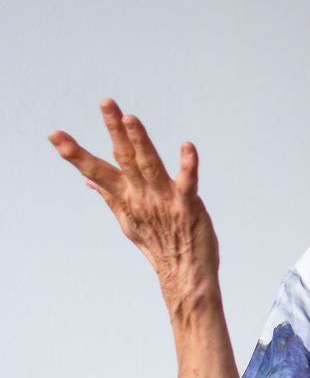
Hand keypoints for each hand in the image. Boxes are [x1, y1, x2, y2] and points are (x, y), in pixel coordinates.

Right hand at [49, 98, 220, 312]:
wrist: (183, 275)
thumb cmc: (159, 245)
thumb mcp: (129, 219)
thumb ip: (110, 196)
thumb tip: (89, 181)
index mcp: (126, 198)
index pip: (97, 170)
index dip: (75, 153)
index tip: (54, 135)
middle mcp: (141, 196)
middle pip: (124, 158)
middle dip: (114, 130)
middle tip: (106, 102)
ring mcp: (164, 200)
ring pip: (150, 165)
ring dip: (140, 141)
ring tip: (130, 119)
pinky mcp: (188, 205)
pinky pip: (187, 182)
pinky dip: (188, 165)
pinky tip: (188, 146)